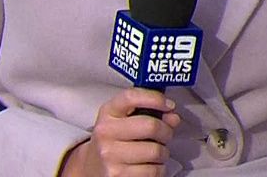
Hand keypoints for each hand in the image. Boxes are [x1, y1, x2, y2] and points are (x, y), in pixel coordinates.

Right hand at [58, 89, 180, 176]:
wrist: (93, 167)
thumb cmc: (114, 140)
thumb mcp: (124, 120)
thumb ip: (150, 113)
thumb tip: (173, 117)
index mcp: (108, 113)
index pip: (131, 97)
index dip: (155, 98)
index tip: (169, 105)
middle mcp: (106, 133)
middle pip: (150, 126)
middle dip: (166, 131)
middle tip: (165, 135)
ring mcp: (110, 156)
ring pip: (156, 151)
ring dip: (163, 153)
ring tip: (155, 153)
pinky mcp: (118, 176)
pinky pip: (153, 171)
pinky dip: (158, 169)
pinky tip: (149, 166)